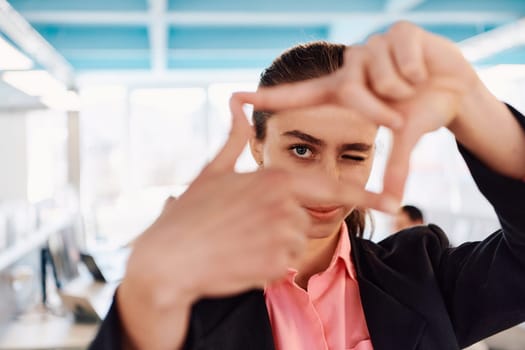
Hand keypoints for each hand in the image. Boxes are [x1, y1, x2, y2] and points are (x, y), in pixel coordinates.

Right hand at [117, 97, 393, 348]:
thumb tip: (236, 105)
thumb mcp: (211, 172)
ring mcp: (282, 237)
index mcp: (275, 179)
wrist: (168, 260)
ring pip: (297, 244)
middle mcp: (284, 206)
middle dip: (285, 226)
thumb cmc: (189, 214)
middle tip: (247, 229)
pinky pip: (284, 265)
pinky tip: (239, 258)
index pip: (331, 188)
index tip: (394, 200)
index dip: (367, 195)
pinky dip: (267, 266)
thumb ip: (233, 139)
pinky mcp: (275, 265)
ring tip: (240, 242)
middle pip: (308, 219)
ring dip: (275, 247)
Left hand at [232, 22, 479, 200]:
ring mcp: (373, 46)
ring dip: (404, 89)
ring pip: (380, 74)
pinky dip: (418, 68)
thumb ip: (394, 168)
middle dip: (378, 110)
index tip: (235, 98)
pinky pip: (402, 52)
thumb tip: (393, 204)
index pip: (299, 95)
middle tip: (399, 116)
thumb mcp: (403, 139)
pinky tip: (423, 69)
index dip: (270, 98)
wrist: (455, 89)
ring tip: (412, 86)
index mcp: (342, 92)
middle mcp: (351, 66)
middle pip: (351, 91)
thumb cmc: (419, 113)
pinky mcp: (398, 31)